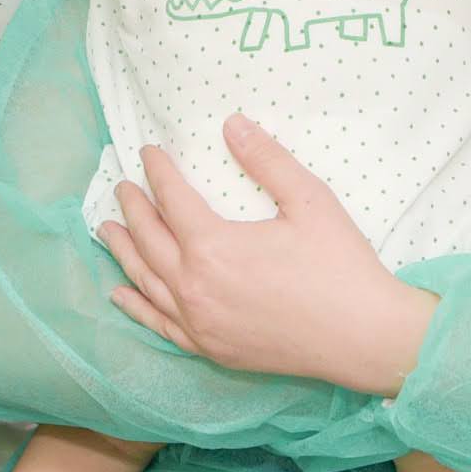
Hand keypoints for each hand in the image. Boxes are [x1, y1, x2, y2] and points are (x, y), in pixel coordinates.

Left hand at [100, 119, 435, 392]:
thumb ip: (266, 159)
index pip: (172, 199)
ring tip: (107, 230)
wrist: (363, 337)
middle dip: (133, 209)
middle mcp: (195, 287)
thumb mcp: (309, 200)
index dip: (158, 172)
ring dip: (124, 252)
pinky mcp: (211, 348)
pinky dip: (137, 306)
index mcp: (213, 246)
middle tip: (122, 188)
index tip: (149, 152)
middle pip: (150, 240)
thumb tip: (232, 122)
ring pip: (146, 282)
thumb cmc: (340, 266)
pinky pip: (161, 325)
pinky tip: (122, 294)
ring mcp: (200, 323)